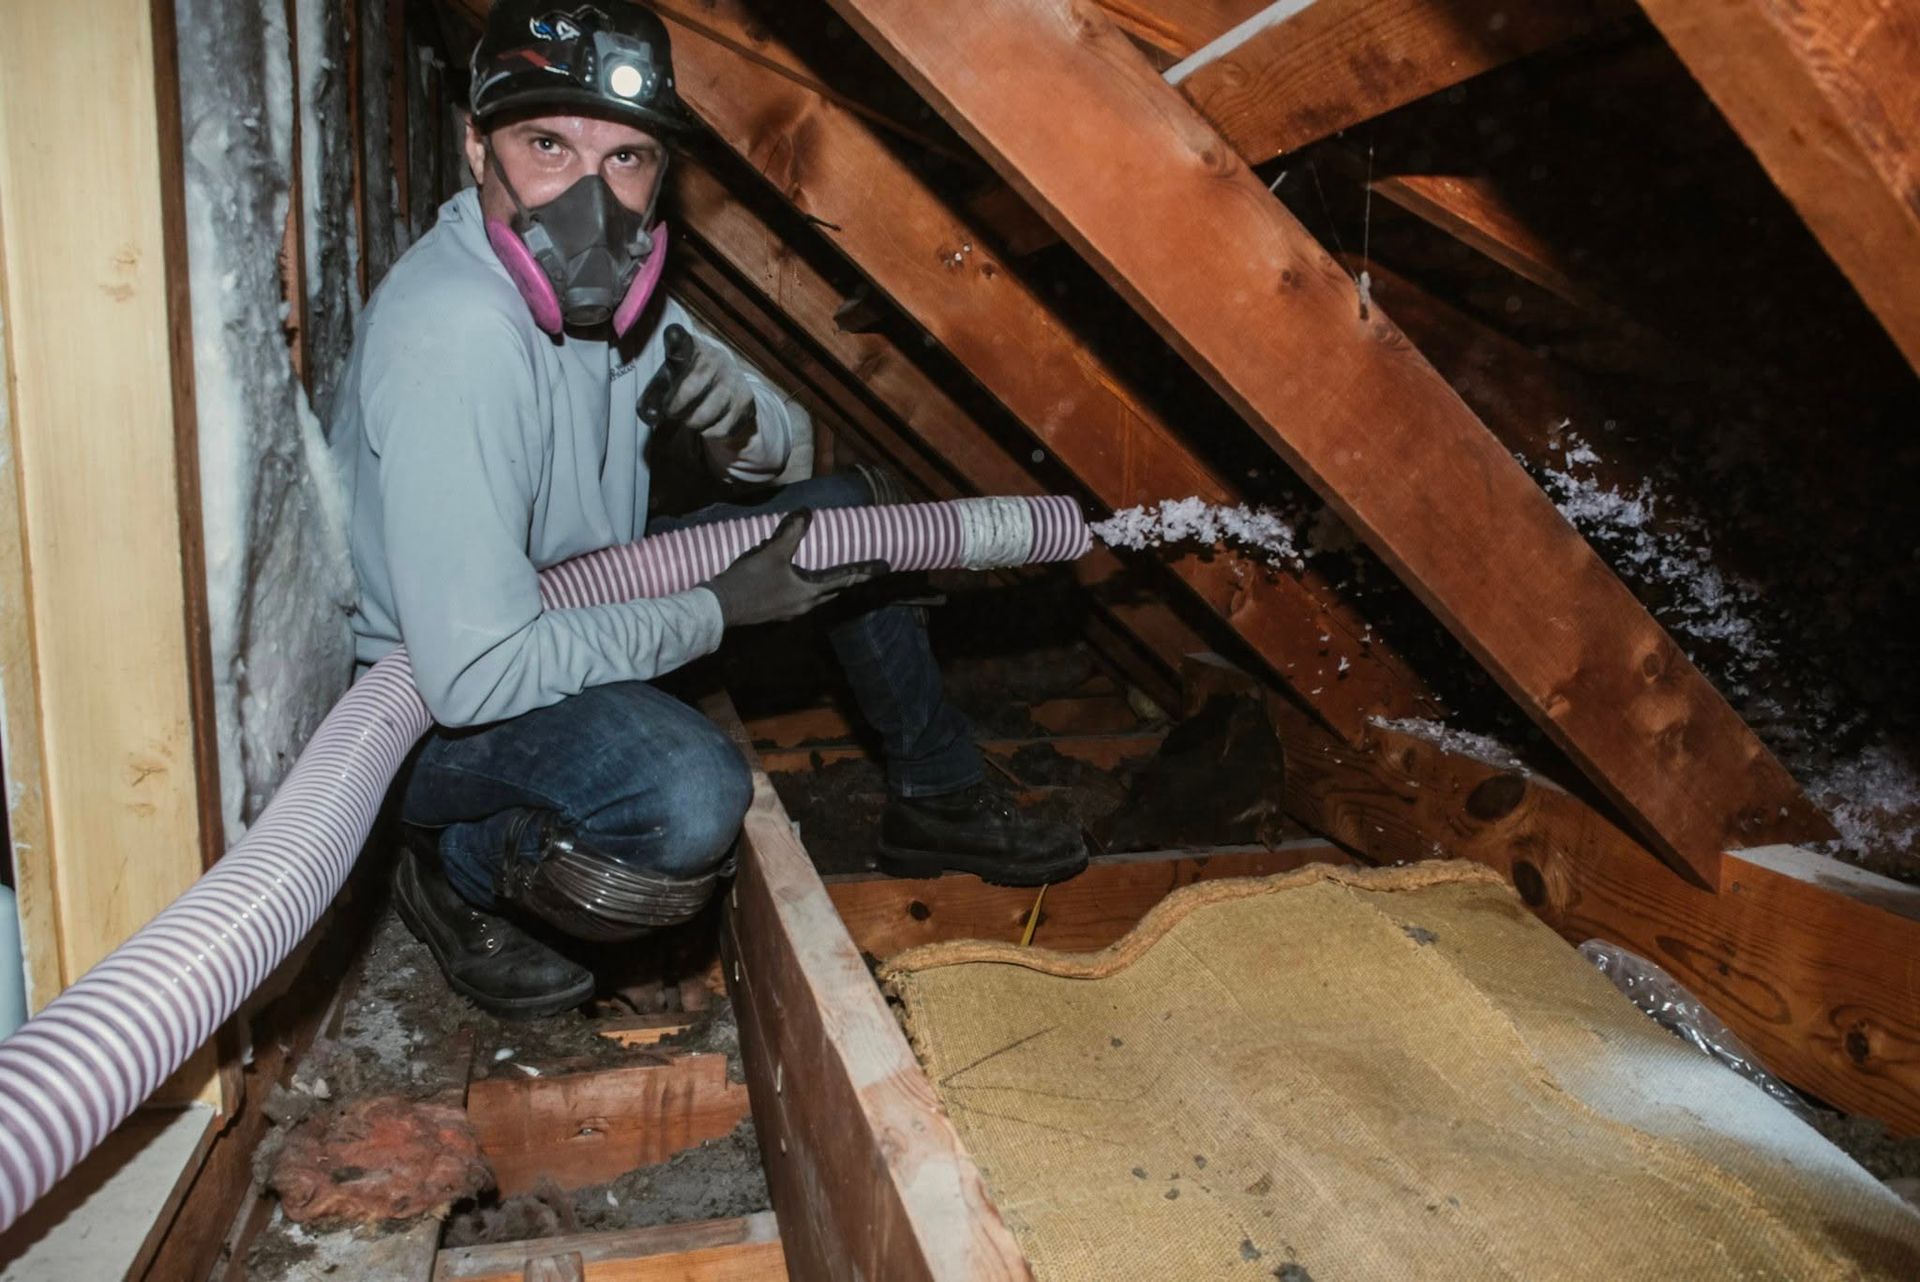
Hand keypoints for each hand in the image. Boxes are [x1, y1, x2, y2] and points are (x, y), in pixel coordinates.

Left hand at [638, 323, 753, 444]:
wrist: (732, 386)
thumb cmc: (691, 381)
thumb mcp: (672, 377)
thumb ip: (655, 391)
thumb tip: (649, 415)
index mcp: (692, 347)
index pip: (682, 341)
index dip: (676, 340)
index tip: (672, 336)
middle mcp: (716, 359)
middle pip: (689, 390)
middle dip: (675, 408)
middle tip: (672, 412)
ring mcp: (733, 380)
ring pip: (703, 415)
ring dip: (692, 423)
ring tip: (691, 417)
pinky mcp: (745, 401)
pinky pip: (719, 429)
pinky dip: (709, 433)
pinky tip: (709, 422)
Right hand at [704, 510, 887, 627]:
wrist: (718, 609)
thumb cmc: (748, 582)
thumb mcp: (771, 553)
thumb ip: (791, 531)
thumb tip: (806, 512)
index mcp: (810, 592)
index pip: (846, 579)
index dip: (866, 571)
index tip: (886, 566)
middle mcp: (805, 605)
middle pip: (833, 590)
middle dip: (847, 579)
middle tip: (861, 569)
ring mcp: (789, 611)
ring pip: (816, 595)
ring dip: (825, 583)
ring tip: (830, 570)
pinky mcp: (775, 611)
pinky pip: (798, 596)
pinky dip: (805, 586)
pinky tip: (794, 577)